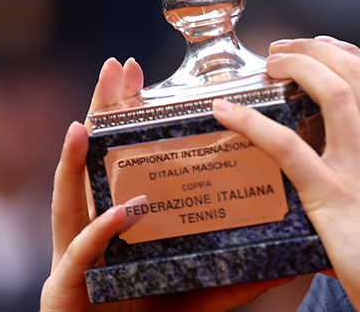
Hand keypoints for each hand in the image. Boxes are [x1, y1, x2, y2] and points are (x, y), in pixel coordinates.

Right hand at [41, 58, 288, 311]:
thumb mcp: (207, 286)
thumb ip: (242, 268)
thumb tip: (294, 246)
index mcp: (121, 220)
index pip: (123, 156)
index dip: (126, 114)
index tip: (138, 73)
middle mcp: (93, 229)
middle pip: (93, 160)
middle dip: (100, 112)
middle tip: (114, 69)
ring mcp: (73, 256)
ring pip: (70, 200)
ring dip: (73, 161)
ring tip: (82, 126)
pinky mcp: (65, 289)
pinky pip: (82, 255)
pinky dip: (100, 231)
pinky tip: (121, 210)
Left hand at [212, 37, 359, 311]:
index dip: (342, 54)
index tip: (319, 46)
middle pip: (354, 72)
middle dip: (314, 49)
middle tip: (282, 48)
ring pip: (332, 92)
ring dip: (295, 66)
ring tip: (267, 64)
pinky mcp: (333, 196)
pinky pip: (290, 147)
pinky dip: (254, 123)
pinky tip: (229, 113)